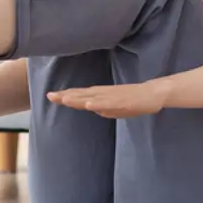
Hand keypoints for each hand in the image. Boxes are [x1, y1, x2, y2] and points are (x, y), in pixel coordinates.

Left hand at [47, 80, 169, 118]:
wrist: (153, 94)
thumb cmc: (134, 100)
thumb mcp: (114, 107)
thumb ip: (102, 107)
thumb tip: (92, 108)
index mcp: (101, 95)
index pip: (80, 95)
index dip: (66, 95)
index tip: (51, 96)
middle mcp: (104, 93)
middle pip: (82, 95)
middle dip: (66, 96)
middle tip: (49, 95)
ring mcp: (112, 96)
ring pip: (92, 97)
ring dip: (77, 98)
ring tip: (63, 99)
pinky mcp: (122, 101)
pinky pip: (108, 103)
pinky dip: (98, 103)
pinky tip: (88, 105)